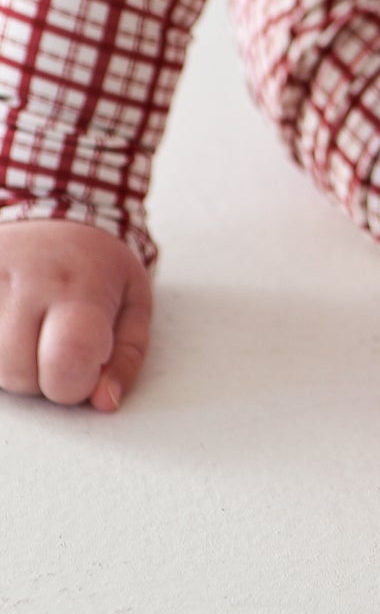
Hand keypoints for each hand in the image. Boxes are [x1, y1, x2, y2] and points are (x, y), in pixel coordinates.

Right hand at [0, 221, 150, 410]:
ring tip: (31, 331)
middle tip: (55, 344)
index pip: (67, 361)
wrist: (57, 211)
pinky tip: (8, 326)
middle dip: (41, 377)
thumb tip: (105, 402)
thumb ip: (126, 358)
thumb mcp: (134, 303)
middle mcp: (28, 281)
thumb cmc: (98, 265)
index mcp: (81, 287)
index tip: (85, 366)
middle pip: (19, 376)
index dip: (75, 384)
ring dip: (12, 364)